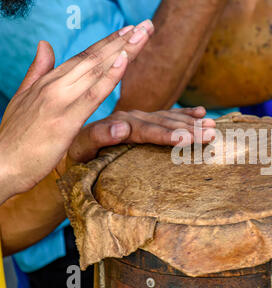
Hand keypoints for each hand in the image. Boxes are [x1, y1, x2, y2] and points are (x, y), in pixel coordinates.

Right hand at [0, 20, 153, 200]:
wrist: (0, 165)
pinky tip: (124, 60)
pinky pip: (93, 95)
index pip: (84, 56)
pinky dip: (110, 76)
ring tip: (142, 33)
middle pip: (95, 57)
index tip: (128, 30)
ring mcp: (60, 100)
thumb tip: (45, 45)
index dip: (108, 42)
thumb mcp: (24, 98)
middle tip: (145, 25)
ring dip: (122, 49)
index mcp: (49, 81)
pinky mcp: (65, 120)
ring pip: (96, 69)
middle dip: (122, 40)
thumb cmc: (15, 138)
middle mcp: (55, 85)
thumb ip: (38, 71)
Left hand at [61, 107, 215, 168]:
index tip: (186, 140)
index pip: (147, 129)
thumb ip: (100, 135)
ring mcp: (140, 118)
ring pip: (170, 119)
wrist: (73, 147)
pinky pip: (167, 116)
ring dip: (192, 123)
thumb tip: (121, 126)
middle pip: (164, 123)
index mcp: (119, 124)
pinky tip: (201, 112)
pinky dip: (184, 114)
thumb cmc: (77, 154)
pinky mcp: (144, 121)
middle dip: (188, 130)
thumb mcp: (81, 148)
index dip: (166, 134)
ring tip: (213, 126)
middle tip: (211, 134)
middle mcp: (132, 117)